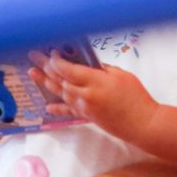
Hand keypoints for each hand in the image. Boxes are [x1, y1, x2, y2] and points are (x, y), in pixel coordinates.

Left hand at [33, 55, 157, 142]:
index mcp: (96, 81)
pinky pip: (68, 111)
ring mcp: (85, 108)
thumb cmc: (137, 97)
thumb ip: (102, 69)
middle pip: (61, 80)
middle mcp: (87, 95)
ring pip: (61, 93)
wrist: (143, 124)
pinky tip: (46, 105)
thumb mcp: (121, 75)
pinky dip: (57, 107)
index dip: (57, 61)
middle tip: (33, 57)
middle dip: (46, 68)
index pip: (69, 69)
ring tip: (33, 73)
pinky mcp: (87, 117)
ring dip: (46, 82)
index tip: (50, 52)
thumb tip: (86, 63)